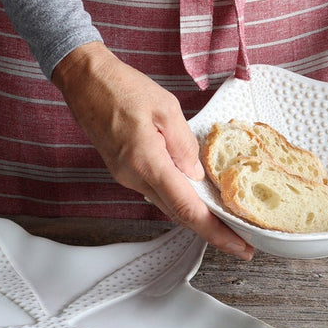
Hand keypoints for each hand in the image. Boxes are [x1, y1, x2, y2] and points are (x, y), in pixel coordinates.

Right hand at [52, 42, 254, 259]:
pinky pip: (157, 191)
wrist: (85, 81)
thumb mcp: (166, 108)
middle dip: (212, 231)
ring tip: (226, 221)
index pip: (187, 208)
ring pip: (168, 204)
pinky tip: (197, 195)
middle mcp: (134, 178)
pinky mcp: (124, 171)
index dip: (216, 232)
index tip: (239, 246)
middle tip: (242, 242)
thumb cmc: (123, 87)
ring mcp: (127, 177)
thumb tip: (197, 175)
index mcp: (147, 163)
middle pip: (179, 214)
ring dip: (196, 216)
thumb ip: (184, 145)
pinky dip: (180, 198)